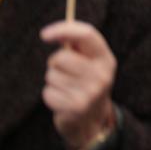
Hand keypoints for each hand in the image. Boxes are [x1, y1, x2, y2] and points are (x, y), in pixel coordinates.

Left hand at [41, 21, 117, 149]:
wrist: (92, 120)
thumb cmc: (86, 83)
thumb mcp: (90, 63)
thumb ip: (77, 46)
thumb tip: (53, 33)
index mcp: (106, 59)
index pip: (87, 35)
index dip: (64, 29)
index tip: (44, 34)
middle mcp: (102, 75)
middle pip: (62, 57)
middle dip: (55, 63)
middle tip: (65, 71)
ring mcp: (90, 92)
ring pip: (52, 75)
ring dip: (53, 81)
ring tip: (66, 87)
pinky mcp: (76, 107)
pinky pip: (48, 92)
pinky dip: (50, 96)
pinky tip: (63, 100)